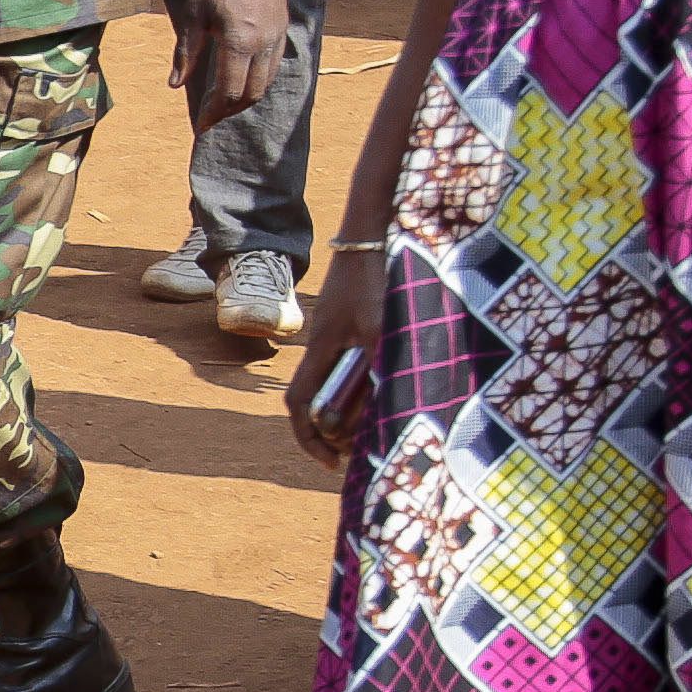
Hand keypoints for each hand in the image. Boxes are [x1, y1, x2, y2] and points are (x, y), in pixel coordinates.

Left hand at [182, 0, 287, 123]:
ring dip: (246, 98)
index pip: (229, 92)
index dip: (214, 113)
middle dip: (230, 111)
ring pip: (266, 82)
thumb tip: (174, 85)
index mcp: (238, 43)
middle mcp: (263, 44)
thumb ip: (186, 52)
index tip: (201, 126)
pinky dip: (259, 80)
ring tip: (226, 104)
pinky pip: (275, 65)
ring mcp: (277, 36)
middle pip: (251, 94)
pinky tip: (245, 78)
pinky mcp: (283, 27)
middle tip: (212, 118)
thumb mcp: (193, 13)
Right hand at [284, 247, 386, 469]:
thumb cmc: (378, 278)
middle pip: (319, 398)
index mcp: (321, 349)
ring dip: (357, 406)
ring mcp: (340, 331)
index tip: (334, 461)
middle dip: (337, 430)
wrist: (377, 229)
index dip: (310, 439)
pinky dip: (369, 383)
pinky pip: (355, 363)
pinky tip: (392, 383)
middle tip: (364, 449)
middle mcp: (325, 343)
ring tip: (382, 422)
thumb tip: (364, 422)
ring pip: (340, 382)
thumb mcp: (382, 332)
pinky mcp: (356, 319)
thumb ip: (372, 376)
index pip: (300, 405)